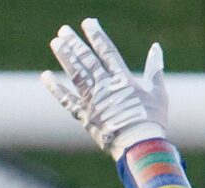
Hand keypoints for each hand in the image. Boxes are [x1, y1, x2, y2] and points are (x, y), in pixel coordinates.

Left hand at [43, 18, 169, 159]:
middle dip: (75, 43)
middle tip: (64, 30)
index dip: (96, 36)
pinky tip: (46, 76)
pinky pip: (67, 101)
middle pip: (87, 59)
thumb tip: (156, 47)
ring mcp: (93, 102)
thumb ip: (155, 69)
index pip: (107, 51)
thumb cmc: (152, 122)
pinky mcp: (86, 117)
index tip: (88, 23)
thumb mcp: (158, 93)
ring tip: (56, 42)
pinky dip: (56, 89)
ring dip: (64, 57)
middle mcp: (105, 87)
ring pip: (76, 74)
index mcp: (123, 80)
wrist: (140, 148)